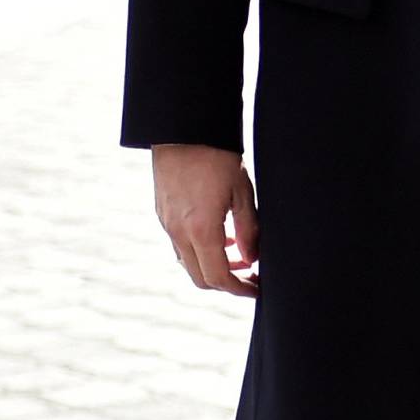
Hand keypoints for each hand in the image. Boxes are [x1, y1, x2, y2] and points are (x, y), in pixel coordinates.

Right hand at [153, 145, 259, 296]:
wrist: (182, 129)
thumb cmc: (216, 156)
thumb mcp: (242, 193)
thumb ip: (249, 230)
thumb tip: (251, 259)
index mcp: (200, 229)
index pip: (218, 277)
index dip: (239, 289)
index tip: (257, 289)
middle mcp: (178, 231)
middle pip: (200, 277)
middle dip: (227, 283)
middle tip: (250, 276)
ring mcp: (166, 223)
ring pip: (188, 262)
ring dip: (213, 266)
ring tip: (240, 254)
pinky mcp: (162, 213)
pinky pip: (180, 245)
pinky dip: (200, 250)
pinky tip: (221, 235)